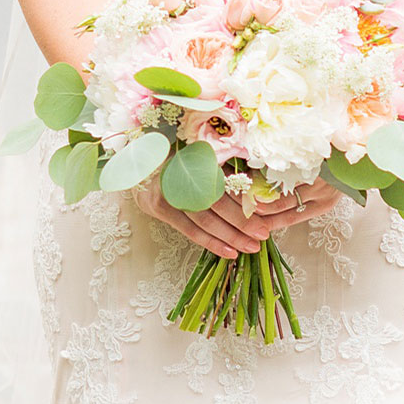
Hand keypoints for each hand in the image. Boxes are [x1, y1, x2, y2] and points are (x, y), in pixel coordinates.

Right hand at [133, 172, 339, 259]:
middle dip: (242, 221)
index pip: (225, 179)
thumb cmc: (176, 153)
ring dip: (230, 236)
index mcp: (195, 152)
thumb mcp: (200, 151)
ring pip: (204, 219)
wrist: (135, 157)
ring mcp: (166, 190)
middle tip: (264, 234)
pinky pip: (189, 230)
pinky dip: (211, 242)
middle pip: (215, 201)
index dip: (246, 197)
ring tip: (251, 247)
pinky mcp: (157, 207)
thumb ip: (225, 165)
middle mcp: (179, 170)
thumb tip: (260, 186)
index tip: (268, 210)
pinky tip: (229, 252)